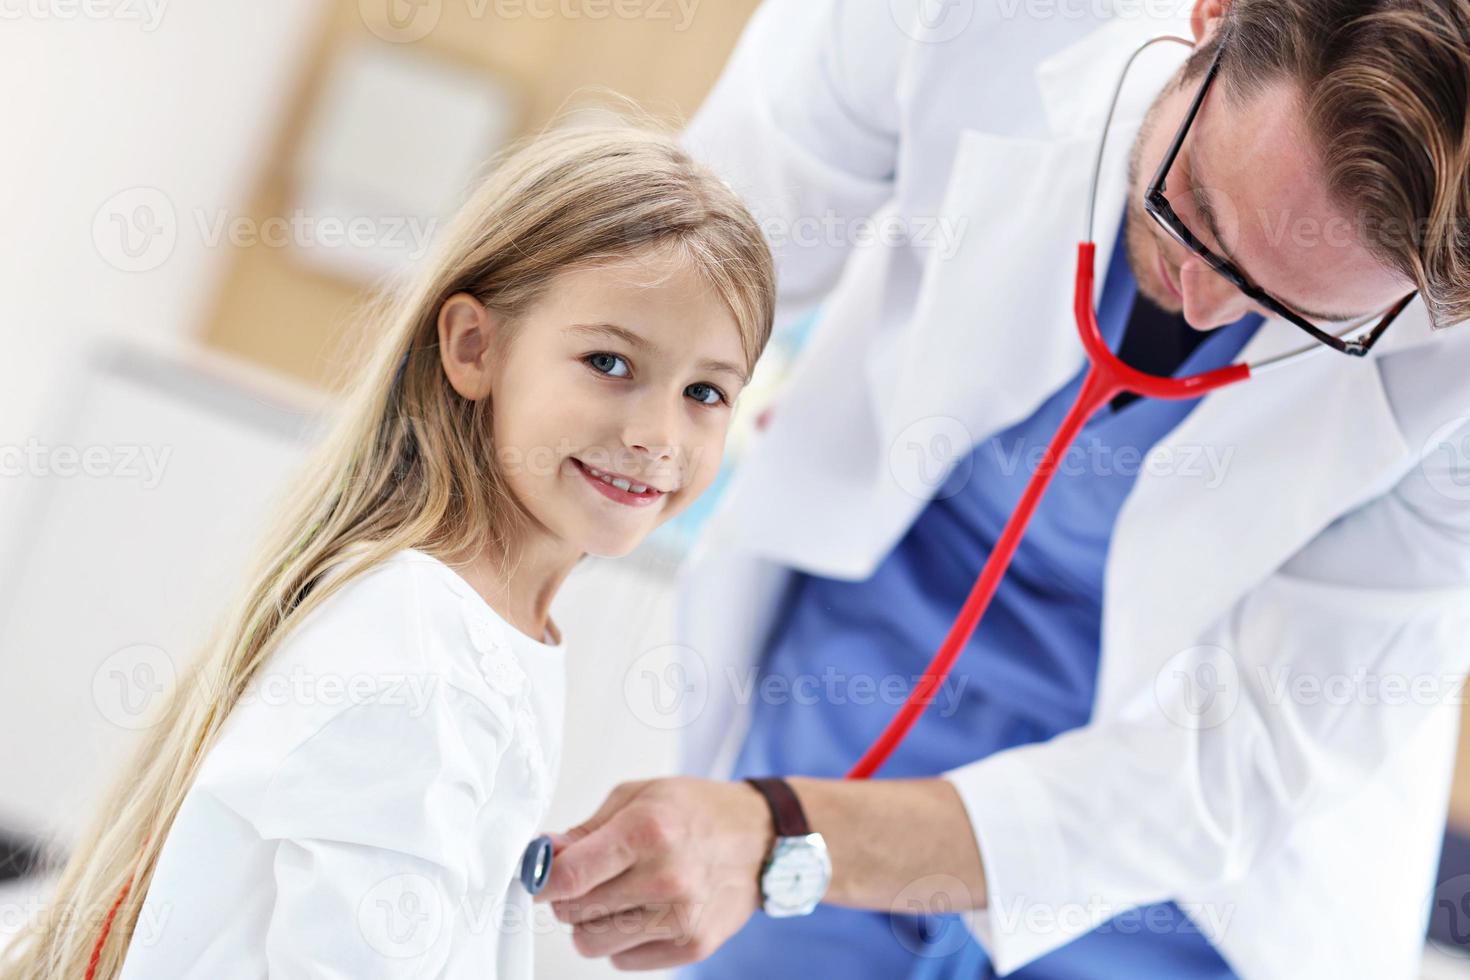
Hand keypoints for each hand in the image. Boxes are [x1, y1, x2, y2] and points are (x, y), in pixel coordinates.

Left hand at [536, 776, 772, 969]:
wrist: (760, 839)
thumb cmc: (698, 811)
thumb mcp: (638, 796)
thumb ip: (585, 829)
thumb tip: (543, 856)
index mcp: (646, 831)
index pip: (569, 876)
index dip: (543, 880)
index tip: (541, 877)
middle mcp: (664, 878)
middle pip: (574, 913)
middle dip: (567, 897)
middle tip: (585, 879)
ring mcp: (680, 917)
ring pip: (592, 943)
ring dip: (592, 922)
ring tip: (617, 895)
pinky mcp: (691, 946)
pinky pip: (622, 960)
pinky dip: (622, 940)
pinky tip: (643, 912)